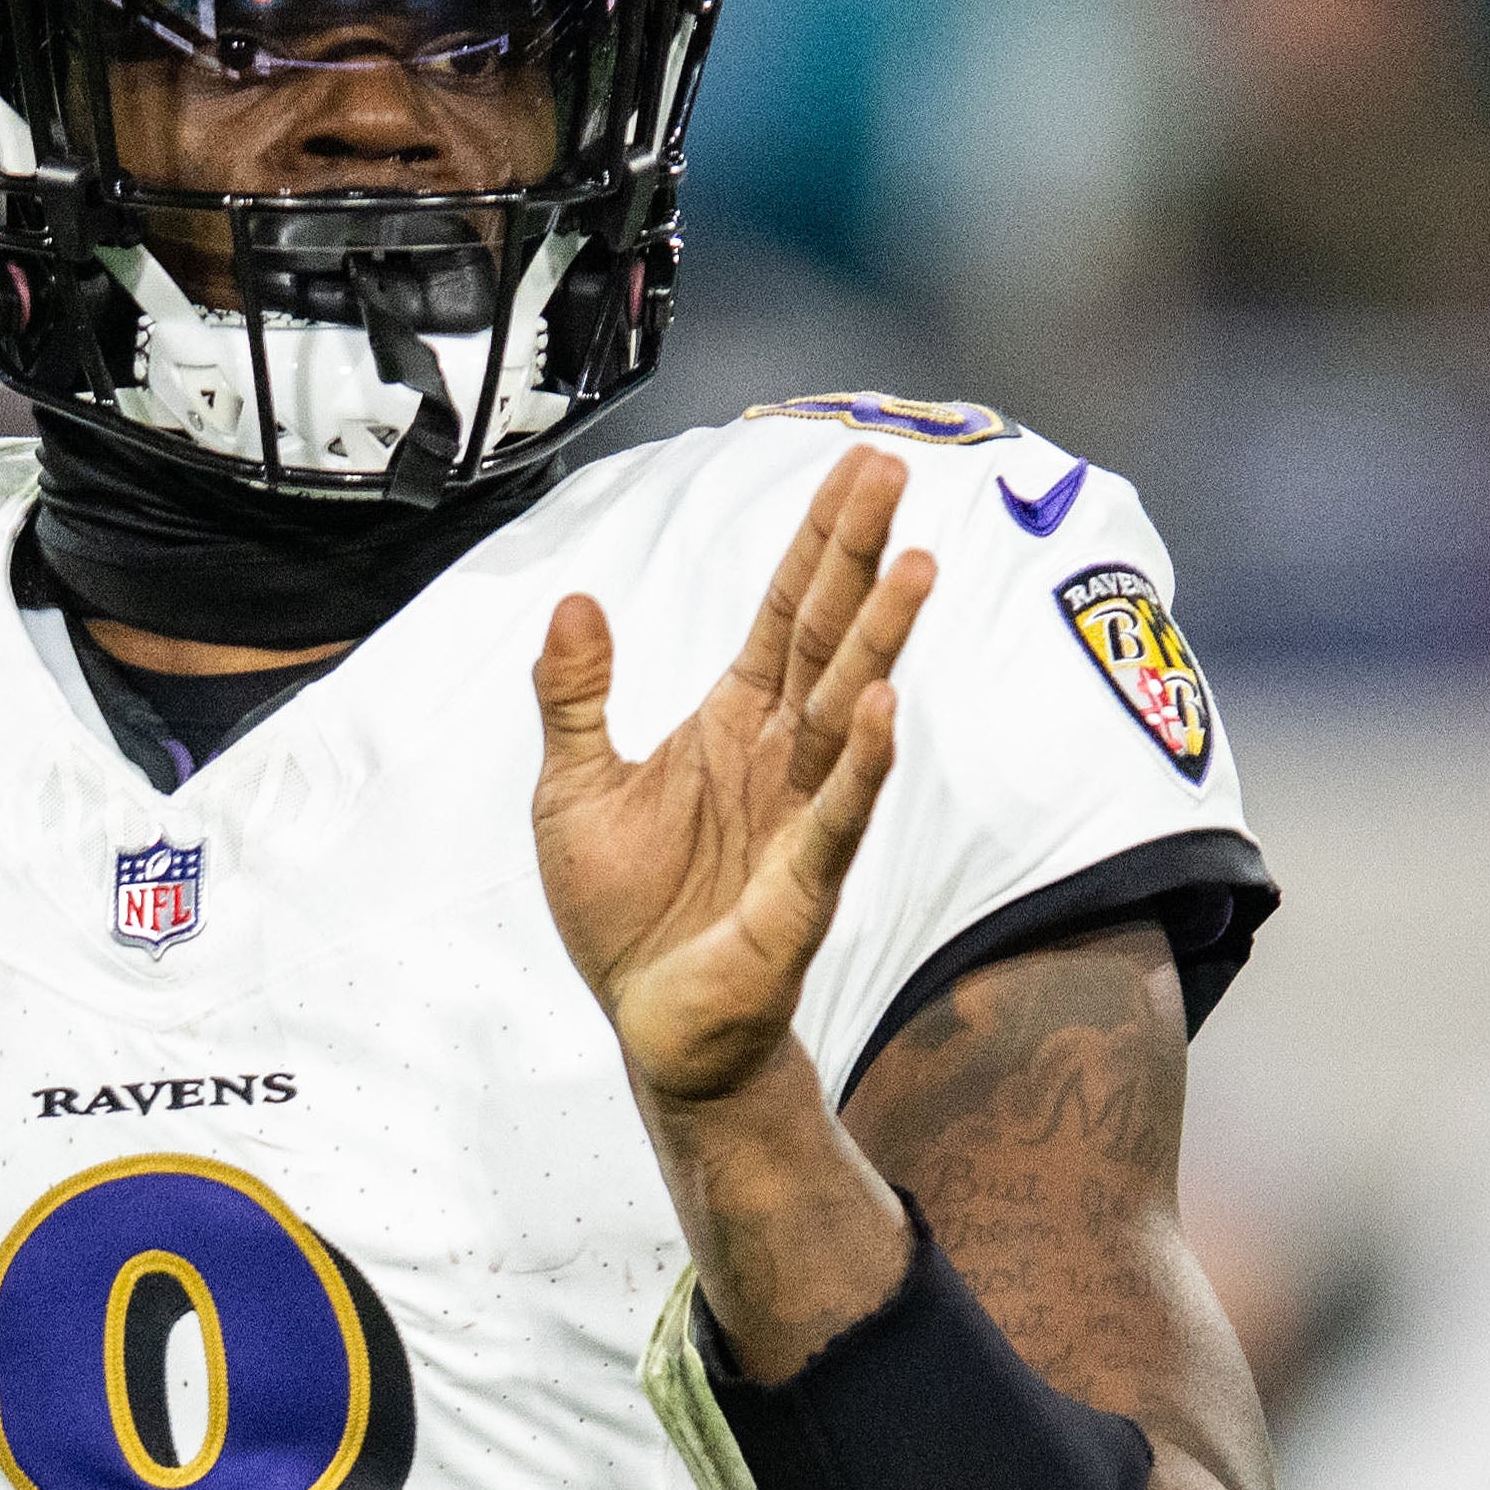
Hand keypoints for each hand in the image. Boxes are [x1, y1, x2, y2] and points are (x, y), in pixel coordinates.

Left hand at [531, 447, 933, 1109]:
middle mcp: (781, 756)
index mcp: (733, 722)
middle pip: (829, 637)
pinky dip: (863, 766)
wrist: (648, 1024)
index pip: (786, 611)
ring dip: (882, 640)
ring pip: (849, 711)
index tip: (856, 465)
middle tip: (894, 470)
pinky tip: (886, 708)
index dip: (818, 540)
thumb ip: (574, 695)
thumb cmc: (626, 912)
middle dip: (860, 555)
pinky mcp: (803, 889)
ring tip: (916, 566)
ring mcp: (802, 817)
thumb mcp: (573, 787)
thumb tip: (574, 598)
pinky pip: (838, 818)